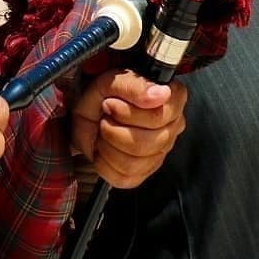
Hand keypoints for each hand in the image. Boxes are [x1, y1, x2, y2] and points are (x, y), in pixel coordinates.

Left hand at [70, 70, 186, 188]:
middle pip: (147, 143)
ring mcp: (160, 152)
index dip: (127, 113)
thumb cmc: (102, 93)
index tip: (110, 102)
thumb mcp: (111, 81)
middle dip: (114, 129)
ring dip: (108, 145)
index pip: (158, 117)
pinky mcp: (143, 172)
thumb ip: (134, 86)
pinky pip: (124, 178)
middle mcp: (172, 127)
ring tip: (104, 129)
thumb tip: (162, 94)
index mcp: (172, 99)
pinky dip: (104, 162)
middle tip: (104, 115)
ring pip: (134, 163)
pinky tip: (104, 146)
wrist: (86, 111)